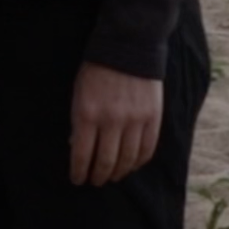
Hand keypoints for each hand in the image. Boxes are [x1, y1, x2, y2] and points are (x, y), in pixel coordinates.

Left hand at [70, 61, 162, 185]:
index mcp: (87, 112)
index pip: (82, 153)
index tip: (77, 179)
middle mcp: (111, 120)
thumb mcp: (79, 91)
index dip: (79, 171)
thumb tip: (76, 146)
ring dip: (118, 172)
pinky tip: (131, 165)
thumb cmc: (97, 69)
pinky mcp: (152, 118)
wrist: (128, 46)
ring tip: (112, 176)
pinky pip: (147, 150)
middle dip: (98, 176)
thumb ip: (79, 120)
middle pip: (105, 161)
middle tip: (95, 181)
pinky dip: (138, 163)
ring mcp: (134, 120)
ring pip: (127, 160)